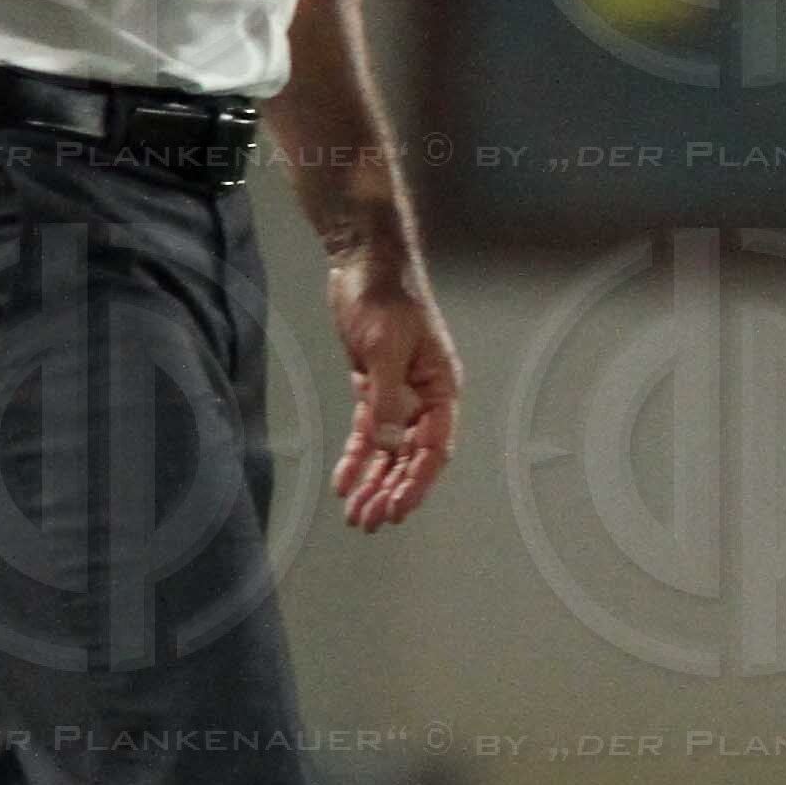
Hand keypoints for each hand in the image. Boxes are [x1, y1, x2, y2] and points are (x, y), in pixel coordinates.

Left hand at [328, 270, 460, 529]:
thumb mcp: (386, 347)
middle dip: (392, 490)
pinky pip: (367, 432)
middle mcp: (424, 397)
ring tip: (358, 515)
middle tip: (371, 521)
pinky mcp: (373, 388)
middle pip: (411, 456)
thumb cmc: (386, 297)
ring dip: (374, 482)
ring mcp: (398, 394)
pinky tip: (344, 482)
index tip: (399, 508)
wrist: (364, 263)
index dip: (418, 481)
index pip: (435, 447)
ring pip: (389, 451)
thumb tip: (387, 444)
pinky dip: (356, 458)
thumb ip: (387, 397)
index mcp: (441, 387)